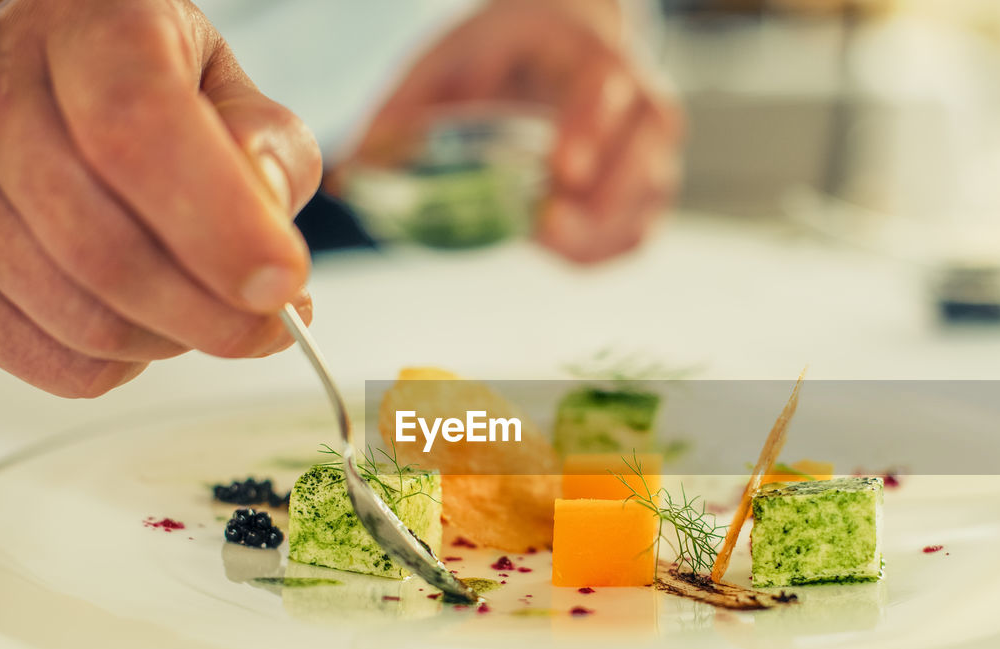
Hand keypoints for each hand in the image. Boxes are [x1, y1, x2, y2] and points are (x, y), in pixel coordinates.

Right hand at [0, 0, 321, 396]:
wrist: (32, 83)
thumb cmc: (140, 87)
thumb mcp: (226, 86)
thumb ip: (268, 147)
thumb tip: (266, 217)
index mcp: (82, 27)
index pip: (136, 129)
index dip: (220, 224)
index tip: (284, 281)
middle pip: (105, 249)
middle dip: (215, 314)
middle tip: (271, 323)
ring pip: (81, 320)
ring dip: (174, 340)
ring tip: (208, 309)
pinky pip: (53, 363)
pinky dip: (123, 365)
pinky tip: (145, 321)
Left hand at [334, 0, 681, 264]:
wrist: (566, 46)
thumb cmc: (507, 52)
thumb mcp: (450, 60)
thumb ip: (402, 111)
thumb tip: (348, 176)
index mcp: (594, 57)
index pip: (607, 90)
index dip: (589, 130)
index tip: (560, 171)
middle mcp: (639, 104)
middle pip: (643, 158)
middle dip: (599, 201)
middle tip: (543, 225)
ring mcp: (651, 153)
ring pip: (642, 205)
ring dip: (594, 234)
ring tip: (540, 237)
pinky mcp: (644, 194)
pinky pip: (633, 236)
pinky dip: (597, 251)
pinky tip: (555, 247)